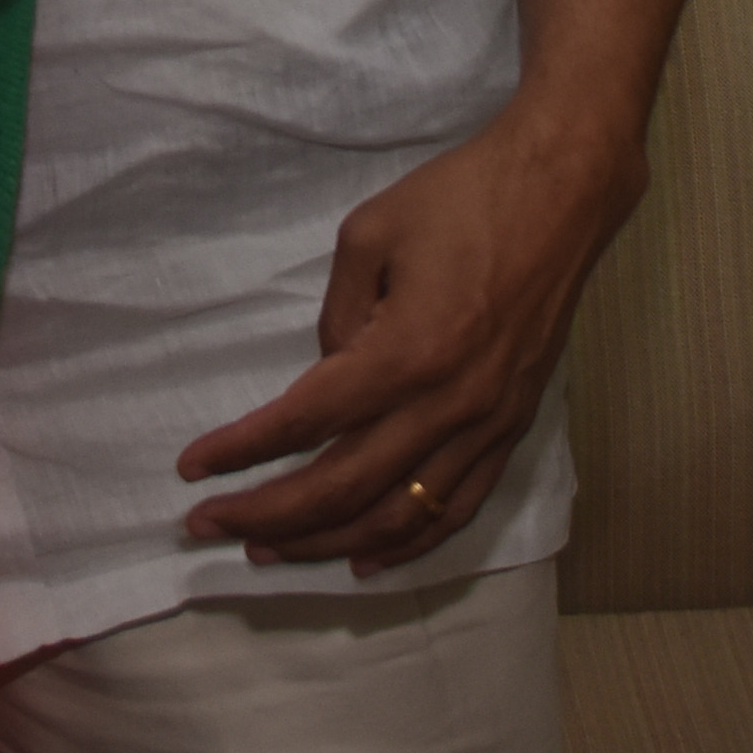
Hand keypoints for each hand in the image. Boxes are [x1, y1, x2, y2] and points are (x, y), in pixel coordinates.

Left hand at [174, 106, 639, 571]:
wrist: (561, 193)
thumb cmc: (460, 199)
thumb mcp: (367, 235)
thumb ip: (336, 317)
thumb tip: (326, 377)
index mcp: (405, 353)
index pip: (304, 423)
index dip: (240, 451)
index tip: (191, 468)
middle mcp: (446, 406)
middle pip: (341, 488)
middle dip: (266, 514)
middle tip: (208, 525)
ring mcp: (485, 426)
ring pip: (396, 518)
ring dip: (326, 544)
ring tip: (267, 551)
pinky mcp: (511, 429)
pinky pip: (456, 510)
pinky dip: (406, 544)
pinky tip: (363, 559)